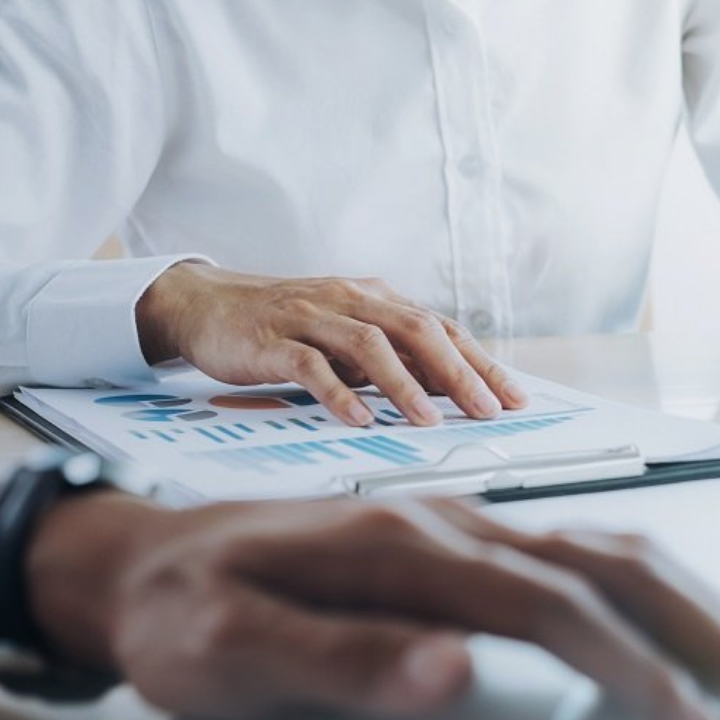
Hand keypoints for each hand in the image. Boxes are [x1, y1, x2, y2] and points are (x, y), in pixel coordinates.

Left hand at [29, 493, 719, 719]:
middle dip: (718, 638)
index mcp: (406, 547)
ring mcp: (471, 531)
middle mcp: (457, 524)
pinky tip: (698, 644)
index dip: (636, 671)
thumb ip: (334, 663)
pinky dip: (669, 606)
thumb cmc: (180, 614)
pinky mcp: (473, 551)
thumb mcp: (224, 652)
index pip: (554, 607)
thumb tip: (454, 674)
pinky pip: (597, 568)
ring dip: (710, 617)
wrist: (137, 561)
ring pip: (624, 559)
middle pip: (621, 567)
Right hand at [137, 263, 527, 425]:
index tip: (514, 398)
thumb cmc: (284, 326)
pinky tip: (358, 419)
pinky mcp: (272, 340)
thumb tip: (447, 392)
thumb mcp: (345, 335)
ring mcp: (311, 317)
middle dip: (457, 373)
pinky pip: (311, 364)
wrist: (205, 304)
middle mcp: (350, 300)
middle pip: (416, 330)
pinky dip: (337, 393)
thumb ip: (390, 358)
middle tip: (486, 411)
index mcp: (375, 298)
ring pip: (369, 345)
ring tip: (429, 421)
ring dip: (404, 385)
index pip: (440, 327)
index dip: (480, 362)